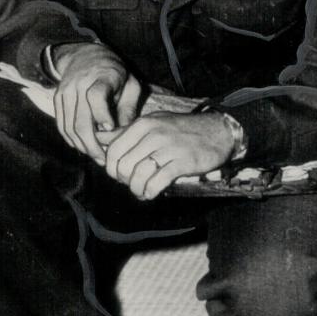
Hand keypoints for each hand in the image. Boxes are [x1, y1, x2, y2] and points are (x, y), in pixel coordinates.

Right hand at [53, 44, 141, 163]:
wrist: (85, 55)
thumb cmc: (115, 72)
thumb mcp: (130, 83)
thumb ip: (129, 107)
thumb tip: (125, 132)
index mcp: (102, 77)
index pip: (96, 96)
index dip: (102, 114)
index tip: (111, 127)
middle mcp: (79, 84)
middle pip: (81, 120)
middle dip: (93, 144)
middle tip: (105, 159)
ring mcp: (65, 92)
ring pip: (69, 127)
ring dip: (82, 146)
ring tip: (97, 156)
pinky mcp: (57, 99)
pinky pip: (61, 125)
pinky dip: (71, 140)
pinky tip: (83, 147)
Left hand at [99, 111, 236, 199]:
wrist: (218, 130)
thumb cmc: (182, 129)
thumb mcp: (153, 123)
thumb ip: (126, 132)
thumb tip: (98, 138)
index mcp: (143, 124)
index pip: (113, 150)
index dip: (112, 167)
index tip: (120, 174)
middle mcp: (154, 134)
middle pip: (123, 165)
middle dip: (124, 180)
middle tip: (132, 183)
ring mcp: (168, 148)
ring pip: (138, 175)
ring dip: (136, 189)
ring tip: (141, 191)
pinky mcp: (182, 162)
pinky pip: (157, 182)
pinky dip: (150, 192)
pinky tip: (152, 193)